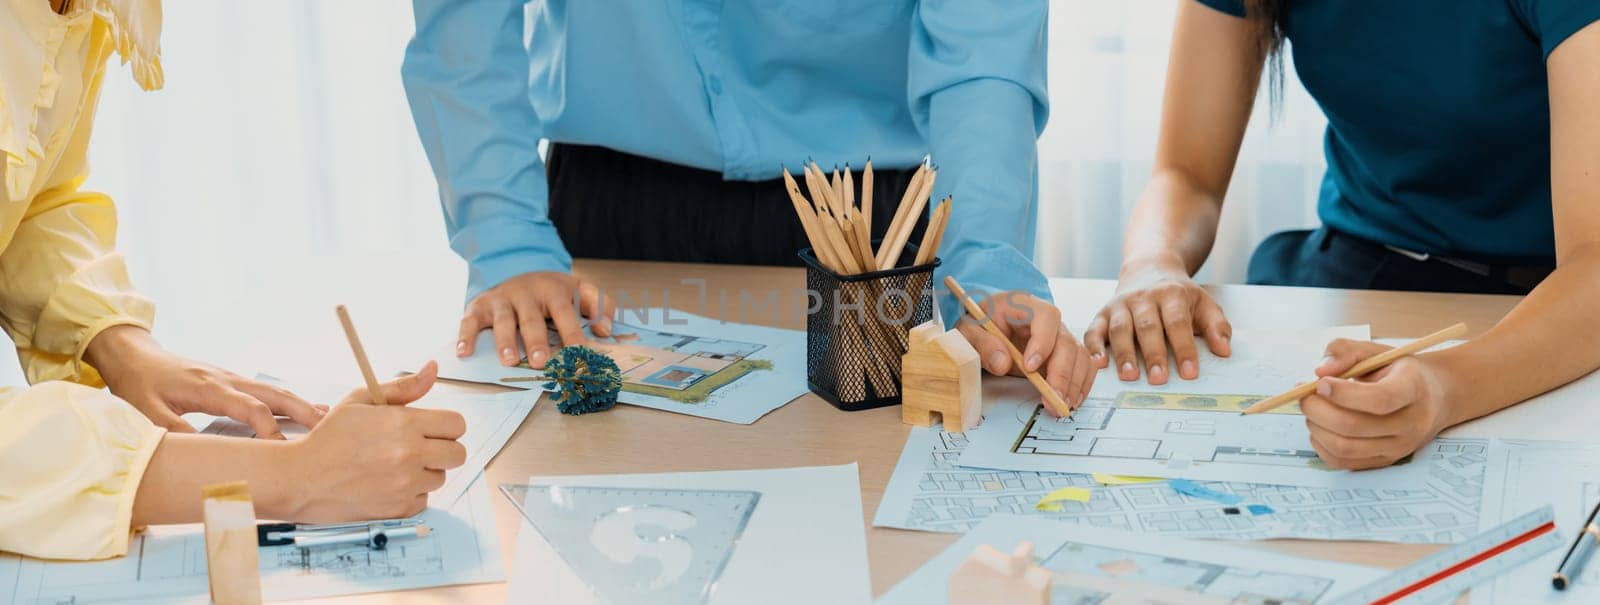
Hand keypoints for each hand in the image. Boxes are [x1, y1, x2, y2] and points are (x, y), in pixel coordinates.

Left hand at [87, 326, 324, 437]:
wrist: (134, 356)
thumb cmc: (139, 383)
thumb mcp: (146, 411)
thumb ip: (173, 431)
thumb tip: (203, 455)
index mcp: (209, 388)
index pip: (251, 409)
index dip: (270, 430)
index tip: (284, 451)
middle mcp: (227, 380)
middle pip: (274, 395)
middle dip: (303, 411)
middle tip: (329, 428)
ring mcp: (231, 378)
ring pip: (274, 391)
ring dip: (301, 405)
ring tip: (328, 418)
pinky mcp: (230, 381)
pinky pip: (265, 392)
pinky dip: (288, 401)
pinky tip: (304, 408)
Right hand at [286, 361, 466, 520]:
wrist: (300, 477)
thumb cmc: (329, 437)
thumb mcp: (361, 401)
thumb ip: (403, 387)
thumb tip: (433, 369)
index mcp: (404, 424)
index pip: (457, 425)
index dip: (446, 425)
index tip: (431, 428)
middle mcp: (410, 454)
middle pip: (457, 453)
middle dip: (442, 448)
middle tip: (417, 447)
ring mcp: (406, 485)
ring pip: (440, 477)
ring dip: (424, 471)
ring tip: (394, 465)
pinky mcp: (399, 509)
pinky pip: (423, 499)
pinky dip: (411, 493)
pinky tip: (387, 483)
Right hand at [457, 271, 614, 368]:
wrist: (520, 272)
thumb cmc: (555, 292)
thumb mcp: (581, 290)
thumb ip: (600, 305)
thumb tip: (605, 330)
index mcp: (553, 289)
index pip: (564, 311)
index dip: (572, 332)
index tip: (580, 353)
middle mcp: (526, 292)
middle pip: (531, 318)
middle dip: (536, 340)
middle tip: (541, 362)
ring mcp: (502, 298)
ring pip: (503, 320)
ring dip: (504, 341)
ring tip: (509, 361)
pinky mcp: (480, 305)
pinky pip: (470, 320)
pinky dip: (466, 335)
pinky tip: (464, 352)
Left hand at [955, 291, 1095, 412]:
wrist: (984, 327)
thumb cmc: (979, 324)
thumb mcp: (969, 331)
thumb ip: (982, 344)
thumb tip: (1002, 363)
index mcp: (1025, 305)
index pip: (1046, 317)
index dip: (1042, 342)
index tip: (1030, 367)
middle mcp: (1048, 321)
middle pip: (1067, 341)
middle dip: (1062, 373)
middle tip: (1052, 397)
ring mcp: (1059, 337)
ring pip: (1079, 356)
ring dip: (1073, 383)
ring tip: (1061, 405)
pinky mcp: (1063, 354)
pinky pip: (1082, 366)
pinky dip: (1079, 384)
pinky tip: (1070, 401)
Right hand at [1084, 258, 1230, 384]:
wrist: (1150, 268)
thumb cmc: (1178, 294)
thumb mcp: (1203, 303)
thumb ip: (1216, 326)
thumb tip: (1224, 350)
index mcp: (1171, 295)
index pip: (1177, 323)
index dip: (1183, 348)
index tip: (1190, 372)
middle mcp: (1143, 298)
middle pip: (1148, 326)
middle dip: (1153, 354)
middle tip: (1158, 379)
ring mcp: (1121, 304)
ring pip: (1120, 329)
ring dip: (1124, 353)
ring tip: (1129, 376)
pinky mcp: (1103, 313)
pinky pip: (1095, 329)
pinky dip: (1094, 346)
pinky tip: (1099, 363)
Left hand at [1300, 339, 1453, 469]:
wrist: (1435, 397)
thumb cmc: (1398, 371)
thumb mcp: (1377, 351)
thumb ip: (1346, 351)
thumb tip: (1320, 371)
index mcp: (1414, 389)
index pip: (1380, 400)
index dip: (1344, 394)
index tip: (1320, 382)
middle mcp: (1411, 424)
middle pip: (1355, 427)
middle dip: (1318, 409)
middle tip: (1304, 394)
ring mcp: (1399, 447)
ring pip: (1345, 448)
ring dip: (1316, 427)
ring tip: (1312, 408)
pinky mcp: (1385, 461)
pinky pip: (1343, 462)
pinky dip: (1321, 445)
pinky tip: (1320, 426)